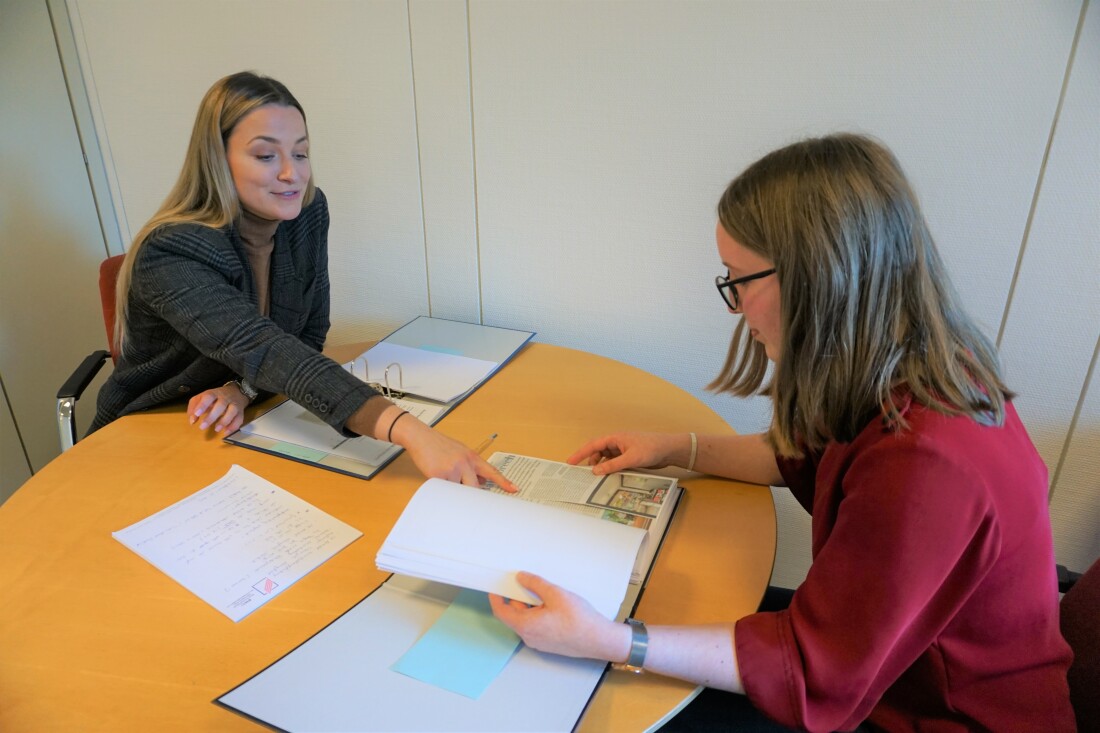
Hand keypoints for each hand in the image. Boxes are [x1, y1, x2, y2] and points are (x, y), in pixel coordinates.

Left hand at [187, 384, 248, 434]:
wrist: (236, 392)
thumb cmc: (215, 398)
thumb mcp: (202, 398)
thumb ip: (194, 407)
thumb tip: (192, 420)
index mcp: (214, 393)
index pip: (209, 396)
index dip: (203, 405)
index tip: (197, 414)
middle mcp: (225, 398)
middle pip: (221, 405)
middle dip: (211, 417)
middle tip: (202, 427)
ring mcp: (234, 404)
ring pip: (232, 411)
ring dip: (224, 421)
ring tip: (216, 429)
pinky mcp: (241, 412)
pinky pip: (239, 419)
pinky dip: (233, 426)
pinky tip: (226, 432)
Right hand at [393, 416, 517, 491]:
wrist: (421, 438)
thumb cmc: (440, 446)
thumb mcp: (461, 453)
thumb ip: (472, 467)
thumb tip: (481, 483)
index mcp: (472, 457)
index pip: (492, 472)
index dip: (504, 482)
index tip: (514, 490)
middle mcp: (465, 463)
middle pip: (475, 489)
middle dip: (470, 494)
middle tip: (466, 496)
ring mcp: (453, 469)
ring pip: (458, 491)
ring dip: (453, 488)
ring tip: (444, 474)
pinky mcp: (439, 475)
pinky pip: (445, 490)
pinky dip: (442, 487)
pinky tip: (436, 474)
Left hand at [490, 572, 627, 661]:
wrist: (599, 640)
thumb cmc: (579, 620)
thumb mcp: (555, 594)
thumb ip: (535, 584)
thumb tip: (521, 578)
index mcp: (526, 626)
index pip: (501, 612)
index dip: (496, 598)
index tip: (495, 586)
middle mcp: (529, 637)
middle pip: (514, 615)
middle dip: (516, 597)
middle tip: (523, 582)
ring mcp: (539, 641)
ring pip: (526, 620)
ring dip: (529, 605)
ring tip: (543, 591)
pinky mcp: (548, 643)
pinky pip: (536, 626)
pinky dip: (537, 613)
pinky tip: (550, 604)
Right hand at [567, 431, 684, 474]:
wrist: (669, 450)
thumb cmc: (651, 449)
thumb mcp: (630, 459)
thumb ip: (612, 465)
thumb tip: (595, 471)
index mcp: (615, 438)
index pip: (593, 445)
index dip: (580, 453)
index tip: (570, 462)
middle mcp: (617, 443)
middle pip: (598, 453)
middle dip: (590, 463)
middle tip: (583, 476)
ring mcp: (622, 450)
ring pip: (606, 459)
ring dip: (601, 468)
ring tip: (597, 479)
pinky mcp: (629, 457)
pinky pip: (615, 463)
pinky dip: (610, 470)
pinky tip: (609, 478)